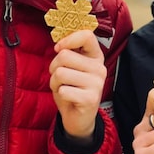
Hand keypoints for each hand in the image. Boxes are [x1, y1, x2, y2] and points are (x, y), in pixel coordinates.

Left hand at [49, 29, 106, 143]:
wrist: (78, 118)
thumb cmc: (71, 89)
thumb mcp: (71, 67)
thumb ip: (69, 53)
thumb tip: (59, 44)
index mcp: (95, 56)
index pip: (86, 35)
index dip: (68, 39)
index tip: (59, 48)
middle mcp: (99, 68)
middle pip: (65, 55)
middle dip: (54, 67)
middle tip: (59, 78)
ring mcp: (97, 83)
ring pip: (61, 73)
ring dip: (55, 83)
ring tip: (64, 88)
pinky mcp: (91, 98)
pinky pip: (63, 90)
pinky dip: (59, 94)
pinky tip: (68, 98)